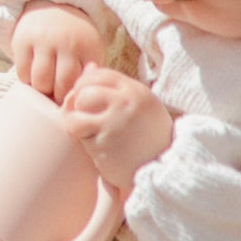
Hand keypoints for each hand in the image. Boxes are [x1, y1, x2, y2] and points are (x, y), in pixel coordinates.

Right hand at [10, 3, 106, 100]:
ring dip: (42, 90)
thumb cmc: (75, 40)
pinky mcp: (21, 40)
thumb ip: (90, 75)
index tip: (74, 98)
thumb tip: (81, 101)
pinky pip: (22, 73)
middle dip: (59, 97)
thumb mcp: (90, 51)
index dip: (76, 96)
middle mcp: (65, 42)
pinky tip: (34, 77)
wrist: (52, 7)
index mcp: (87, 46)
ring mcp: (42, 40)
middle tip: (58, 96)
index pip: (82, 83)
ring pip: (40, 81)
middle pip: (61, 85)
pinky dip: (27, 80)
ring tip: (46, 87)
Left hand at [58, 67, 174, 191]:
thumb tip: (88, 68)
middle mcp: (126, 102)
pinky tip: (97, 147)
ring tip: (92, 134)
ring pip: (76, 109)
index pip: (99, 74)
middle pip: (84, 90)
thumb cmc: (147, 139)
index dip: (86, 85)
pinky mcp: (104, 141)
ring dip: (77, 122)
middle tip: (87, 120)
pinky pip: (77, 131)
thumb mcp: (139, 107)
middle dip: (79, 104)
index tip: (88, 101)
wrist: (164, 172)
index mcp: (136, 91)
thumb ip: (115, 88)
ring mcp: (115, 121)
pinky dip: (81, 139)